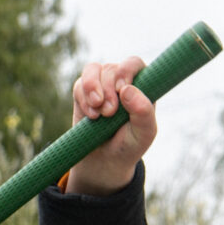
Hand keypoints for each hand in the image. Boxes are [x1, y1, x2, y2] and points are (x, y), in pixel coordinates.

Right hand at [64, 58, 156, 195]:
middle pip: (112, 68)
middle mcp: (121, 80)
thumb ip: (143, 112)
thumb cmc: (130, 145)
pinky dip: (83, 98)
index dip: (126, 70)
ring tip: (97, 114)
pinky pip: (80, 84)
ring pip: (93, 70)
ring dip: (93, 88)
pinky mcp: (84, 92)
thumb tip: (127, 90)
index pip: (134, 63)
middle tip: (109, 113)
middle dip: (108, 89)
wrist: (105, 161)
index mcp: (141, 85)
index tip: (121, 89)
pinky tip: (90, 116)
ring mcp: (101, 83)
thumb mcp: (143, 134)